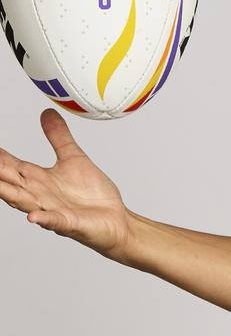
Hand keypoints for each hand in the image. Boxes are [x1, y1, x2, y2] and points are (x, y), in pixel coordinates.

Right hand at [0, 108, 132, 261]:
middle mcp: (40, 195)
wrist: (114, 218)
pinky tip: (33, 216)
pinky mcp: (69, 222)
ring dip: (10, 195)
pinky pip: (54, 221)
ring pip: (25, 202)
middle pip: (12, 183)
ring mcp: (53, 210)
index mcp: (39, 180)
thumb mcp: (73, 158)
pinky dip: (44, 219)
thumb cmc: (91, 193)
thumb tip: (46, 113)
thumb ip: (58, 137)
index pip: (12, 166)